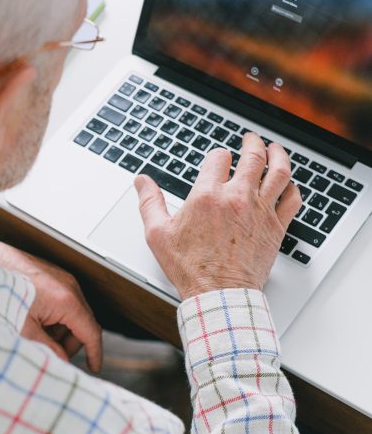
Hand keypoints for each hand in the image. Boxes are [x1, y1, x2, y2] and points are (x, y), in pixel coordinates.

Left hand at [0, 233, 102, 372]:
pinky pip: (62, 301)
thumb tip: (61, 362)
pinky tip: (32, 320)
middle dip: (70, 343)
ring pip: (72, 313)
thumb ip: (48, 350)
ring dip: (60, 329)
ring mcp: (60, 277)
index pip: (91, 332)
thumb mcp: (23, 330)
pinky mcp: (50, 274)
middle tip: (52, 354)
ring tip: (35, 334)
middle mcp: (68, 285)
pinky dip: (53, 316)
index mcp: (66, 299)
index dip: (95, 353)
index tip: (94, 367)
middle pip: (83, 323)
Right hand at [134, 133, 301, 299]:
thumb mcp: (158, 234)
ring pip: (279, 172)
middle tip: (251, 139)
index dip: (217, 156)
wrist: (218, 294)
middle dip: (252, 143)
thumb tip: (141, 181)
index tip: (217, 160)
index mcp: (207, 196)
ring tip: (275, 149)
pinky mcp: (276, 227)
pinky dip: (292, 187)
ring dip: (278, 156)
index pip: (219, 158)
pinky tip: (288, 185)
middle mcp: (237, 198)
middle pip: (253, 156)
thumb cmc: (189, 268)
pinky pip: (292, 199)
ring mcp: (260, 211)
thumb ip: (149, 203)